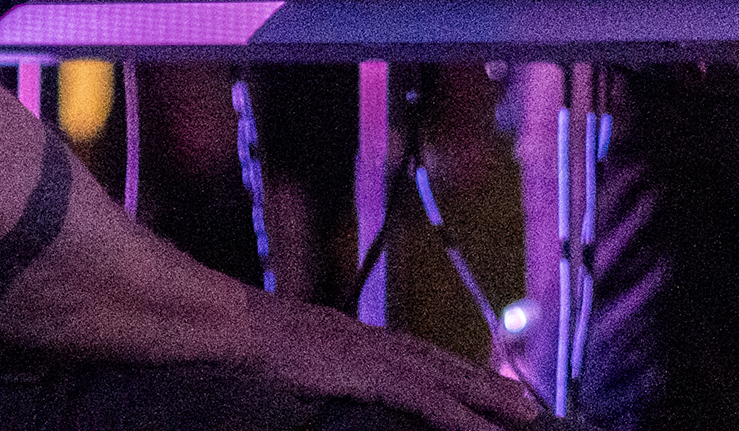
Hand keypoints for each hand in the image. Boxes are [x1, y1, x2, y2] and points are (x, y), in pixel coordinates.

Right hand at [241, 296, 546, 430]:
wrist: (210, 325)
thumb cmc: (224, 353)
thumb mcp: (267, 376)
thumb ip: (293, 388)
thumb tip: (299, 397)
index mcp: (342, 340)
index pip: (408, 355)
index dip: (446, 370)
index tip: (479, 386)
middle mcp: (361, 339)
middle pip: (436, 360)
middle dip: (483, 383)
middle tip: (527, 405)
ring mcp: (364, 351)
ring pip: (440, 375)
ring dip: (486, 396)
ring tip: (527, 414)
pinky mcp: (362, 369)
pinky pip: (422, 397)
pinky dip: (457, 414)